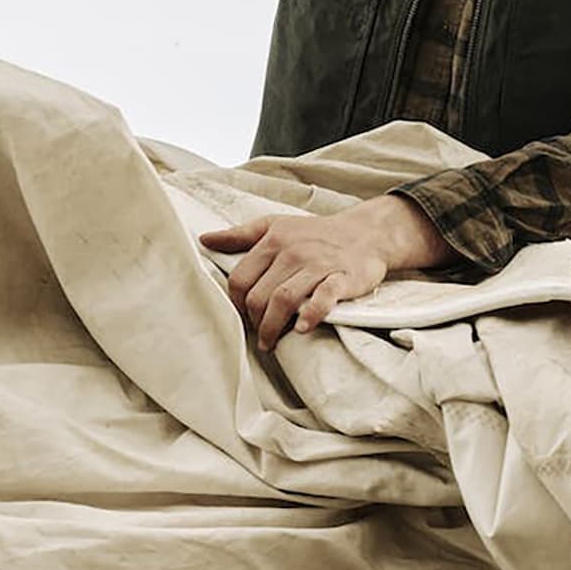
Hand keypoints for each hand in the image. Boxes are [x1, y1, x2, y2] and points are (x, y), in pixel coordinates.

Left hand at [200, 195, 452, 351]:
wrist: (365, 233)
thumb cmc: (315, 234)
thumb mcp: (275, 226)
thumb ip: (240, 235)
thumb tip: (205, 239)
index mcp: (273, 240)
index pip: (240, 278)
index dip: (236, 304)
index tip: (242, 316)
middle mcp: (293, 252)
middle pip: (259, 295)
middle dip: (253, 321)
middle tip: (257, 335)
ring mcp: (318, 265)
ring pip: (284, 300)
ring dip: (272, 327)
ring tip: (270, 343)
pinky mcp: (342, 278)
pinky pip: (323, 299)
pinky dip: (311, 315)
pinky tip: (302, 329)